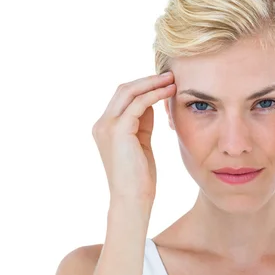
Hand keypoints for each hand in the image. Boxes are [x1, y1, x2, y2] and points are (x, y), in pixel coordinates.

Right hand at [92, 71, 175, 214]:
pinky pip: (138, 104)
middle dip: (147, 80)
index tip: (164, 82)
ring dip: (152, 83)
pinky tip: (169, 92)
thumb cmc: (140, 177)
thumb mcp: (140, 143)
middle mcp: (101, 124)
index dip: (143, 86)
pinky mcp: (118, 130)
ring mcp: (107, 126)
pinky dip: (155, 95)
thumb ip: (142, 122)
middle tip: (170, 75)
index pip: (122, 97)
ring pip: (129, 92)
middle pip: (123, 89)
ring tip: (172, 80)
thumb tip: (152, 102)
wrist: (132, 199)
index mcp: (104, 127)